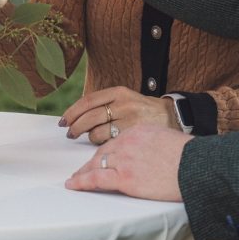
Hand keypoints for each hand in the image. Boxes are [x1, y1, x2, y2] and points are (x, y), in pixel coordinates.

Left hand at [59, 86, 181, 143]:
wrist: (174, 118)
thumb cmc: (145, 112)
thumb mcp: (126, 99)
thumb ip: (105, 105)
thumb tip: (77, 115)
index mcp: (119, 92)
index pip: (88, 100)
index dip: (72, 112)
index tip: (64, 120)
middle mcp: (124, 104)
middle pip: (89, 117)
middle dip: (75, 127)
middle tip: (70, 133)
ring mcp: (129, 121)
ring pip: (97, 133)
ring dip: (90, 139)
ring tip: (93, 139)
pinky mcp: (133, 137)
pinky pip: (109, 144)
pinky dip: (102, 147)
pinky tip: (105, 146)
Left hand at [65, 120, 187, 201]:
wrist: (197, 167)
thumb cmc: (190, 158)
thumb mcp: (167, 140)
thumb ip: (152, 145)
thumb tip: (150, 156)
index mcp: (138, 131)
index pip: (114, 141)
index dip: (104, 152)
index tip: (100, 158)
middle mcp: (127, 141)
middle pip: (102, 152)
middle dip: (90, 162)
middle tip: (81, 170)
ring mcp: (124, 159)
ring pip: (95, 164)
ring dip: (83, 172)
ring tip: (75, 179)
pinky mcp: (125, 178)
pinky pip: (95, 179)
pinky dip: (81, 182)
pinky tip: (73, 184)